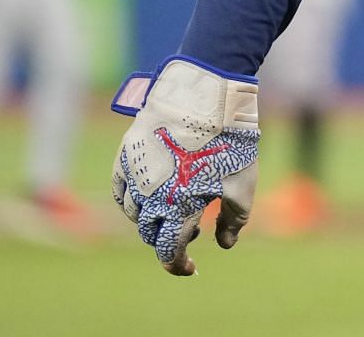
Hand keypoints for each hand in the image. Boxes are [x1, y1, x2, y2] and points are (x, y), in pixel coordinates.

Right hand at [110, 56, 261, 275]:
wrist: (206, 95)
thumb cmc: (230, 142)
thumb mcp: (243, 184)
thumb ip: (233, 221)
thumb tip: (223, 245)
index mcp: (179, 209)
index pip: (168, 252)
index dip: (178, 266)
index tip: (190, 269)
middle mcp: (150, 197)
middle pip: (151, 234)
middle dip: (169, 240)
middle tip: (191, 232)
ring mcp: (135, 176)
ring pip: (135, 214)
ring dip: (152, 220)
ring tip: (176, 208)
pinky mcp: (127, 155)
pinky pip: (120, 190)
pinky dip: (132, 200)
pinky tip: (150, 196)